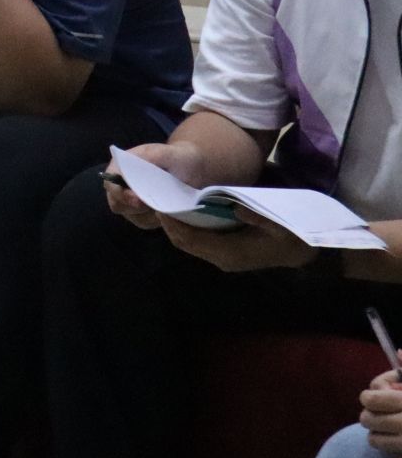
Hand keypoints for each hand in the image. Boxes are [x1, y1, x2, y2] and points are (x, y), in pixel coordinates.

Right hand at [104, 142, 205, 229]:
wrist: (191, 167)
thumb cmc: (178, 157)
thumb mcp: (167, 153)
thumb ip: (151, 158)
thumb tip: (133, 173)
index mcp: (122, 166)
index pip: (110, 183)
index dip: (120, 194)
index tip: (139, 200)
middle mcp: (122, 183)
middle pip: (116, 203)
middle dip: (135, 207)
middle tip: (155, 207)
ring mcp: (130, 199)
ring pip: (130, 215)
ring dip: (147, 214)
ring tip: (166, 206)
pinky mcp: (141, 212)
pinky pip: (143, 221)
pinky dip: (155, 220)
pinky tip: (167, 211)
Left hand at [159, 208, 318, 272]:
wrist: (302, 252)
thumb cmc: (291, 236)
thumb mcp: (280, 223)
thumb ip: (258, 216)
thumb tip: (237, 208)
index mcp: (230, 252)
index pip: (190, 239)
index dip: (171, 222)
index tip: (158, 202)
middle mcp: (221, 259)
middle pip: (183, 242)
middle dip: (168, 223)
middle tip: (155, 198)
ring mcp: (222, 258)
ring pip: (188, 243)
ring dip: (175, 225)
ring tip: (164, 201)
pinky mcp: (225, 254)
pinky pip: (198, 242)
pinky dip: (186, 228)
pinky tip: (183, 210)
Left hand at [365, 374, 401, 456]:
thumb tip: (399, 352)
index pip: (370, 399)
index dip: (369, 396)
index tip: (376, 395)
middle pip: (367, 419)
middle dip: (370, 414)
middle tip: (378, 412)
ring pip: (373, 439)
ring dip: (378, 433)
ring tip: (389, 427)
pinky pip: (389, 454)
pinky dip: (391, 448)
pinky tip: (400, 440)